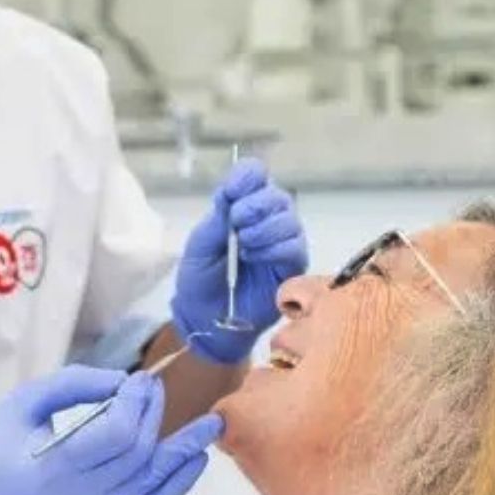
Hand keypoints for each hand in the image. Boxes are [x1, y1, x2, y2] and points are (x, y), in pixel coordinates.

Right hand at [0, 365, 223, 494]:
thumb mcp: (22, 403)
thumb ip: (73, 384)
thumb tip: (121, 380)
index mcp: (54, 467)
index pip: (118, 435)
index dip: (136, 403)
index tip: (136, 380)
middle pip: (139, 455)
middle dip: (154, 415)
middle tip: (155, 386)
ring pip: (152, 486)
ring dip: (183, 454)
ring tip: (210, 426)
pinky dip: (175, 486)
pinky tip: (191, 463)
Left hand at [171, 158, 307, 363]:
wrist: (205, 318)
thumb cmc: (200, 279)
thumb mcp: (199, 246)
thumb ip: (216, 220)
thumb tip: (230, 194)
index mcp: (241, 207)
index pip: (254, 176)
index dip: (247, 176)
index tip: (231, 190)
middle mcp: (266, 220)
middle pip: (276, 195)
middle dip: (255, 205)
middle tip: (236, 222)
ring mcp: (282, 243)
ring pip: (288, 219)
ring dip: (264, 228)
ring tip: (243, 245)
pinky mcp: (292, 267)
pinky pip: (294, 246)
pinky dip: (274, 247)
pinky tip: (254, 257)